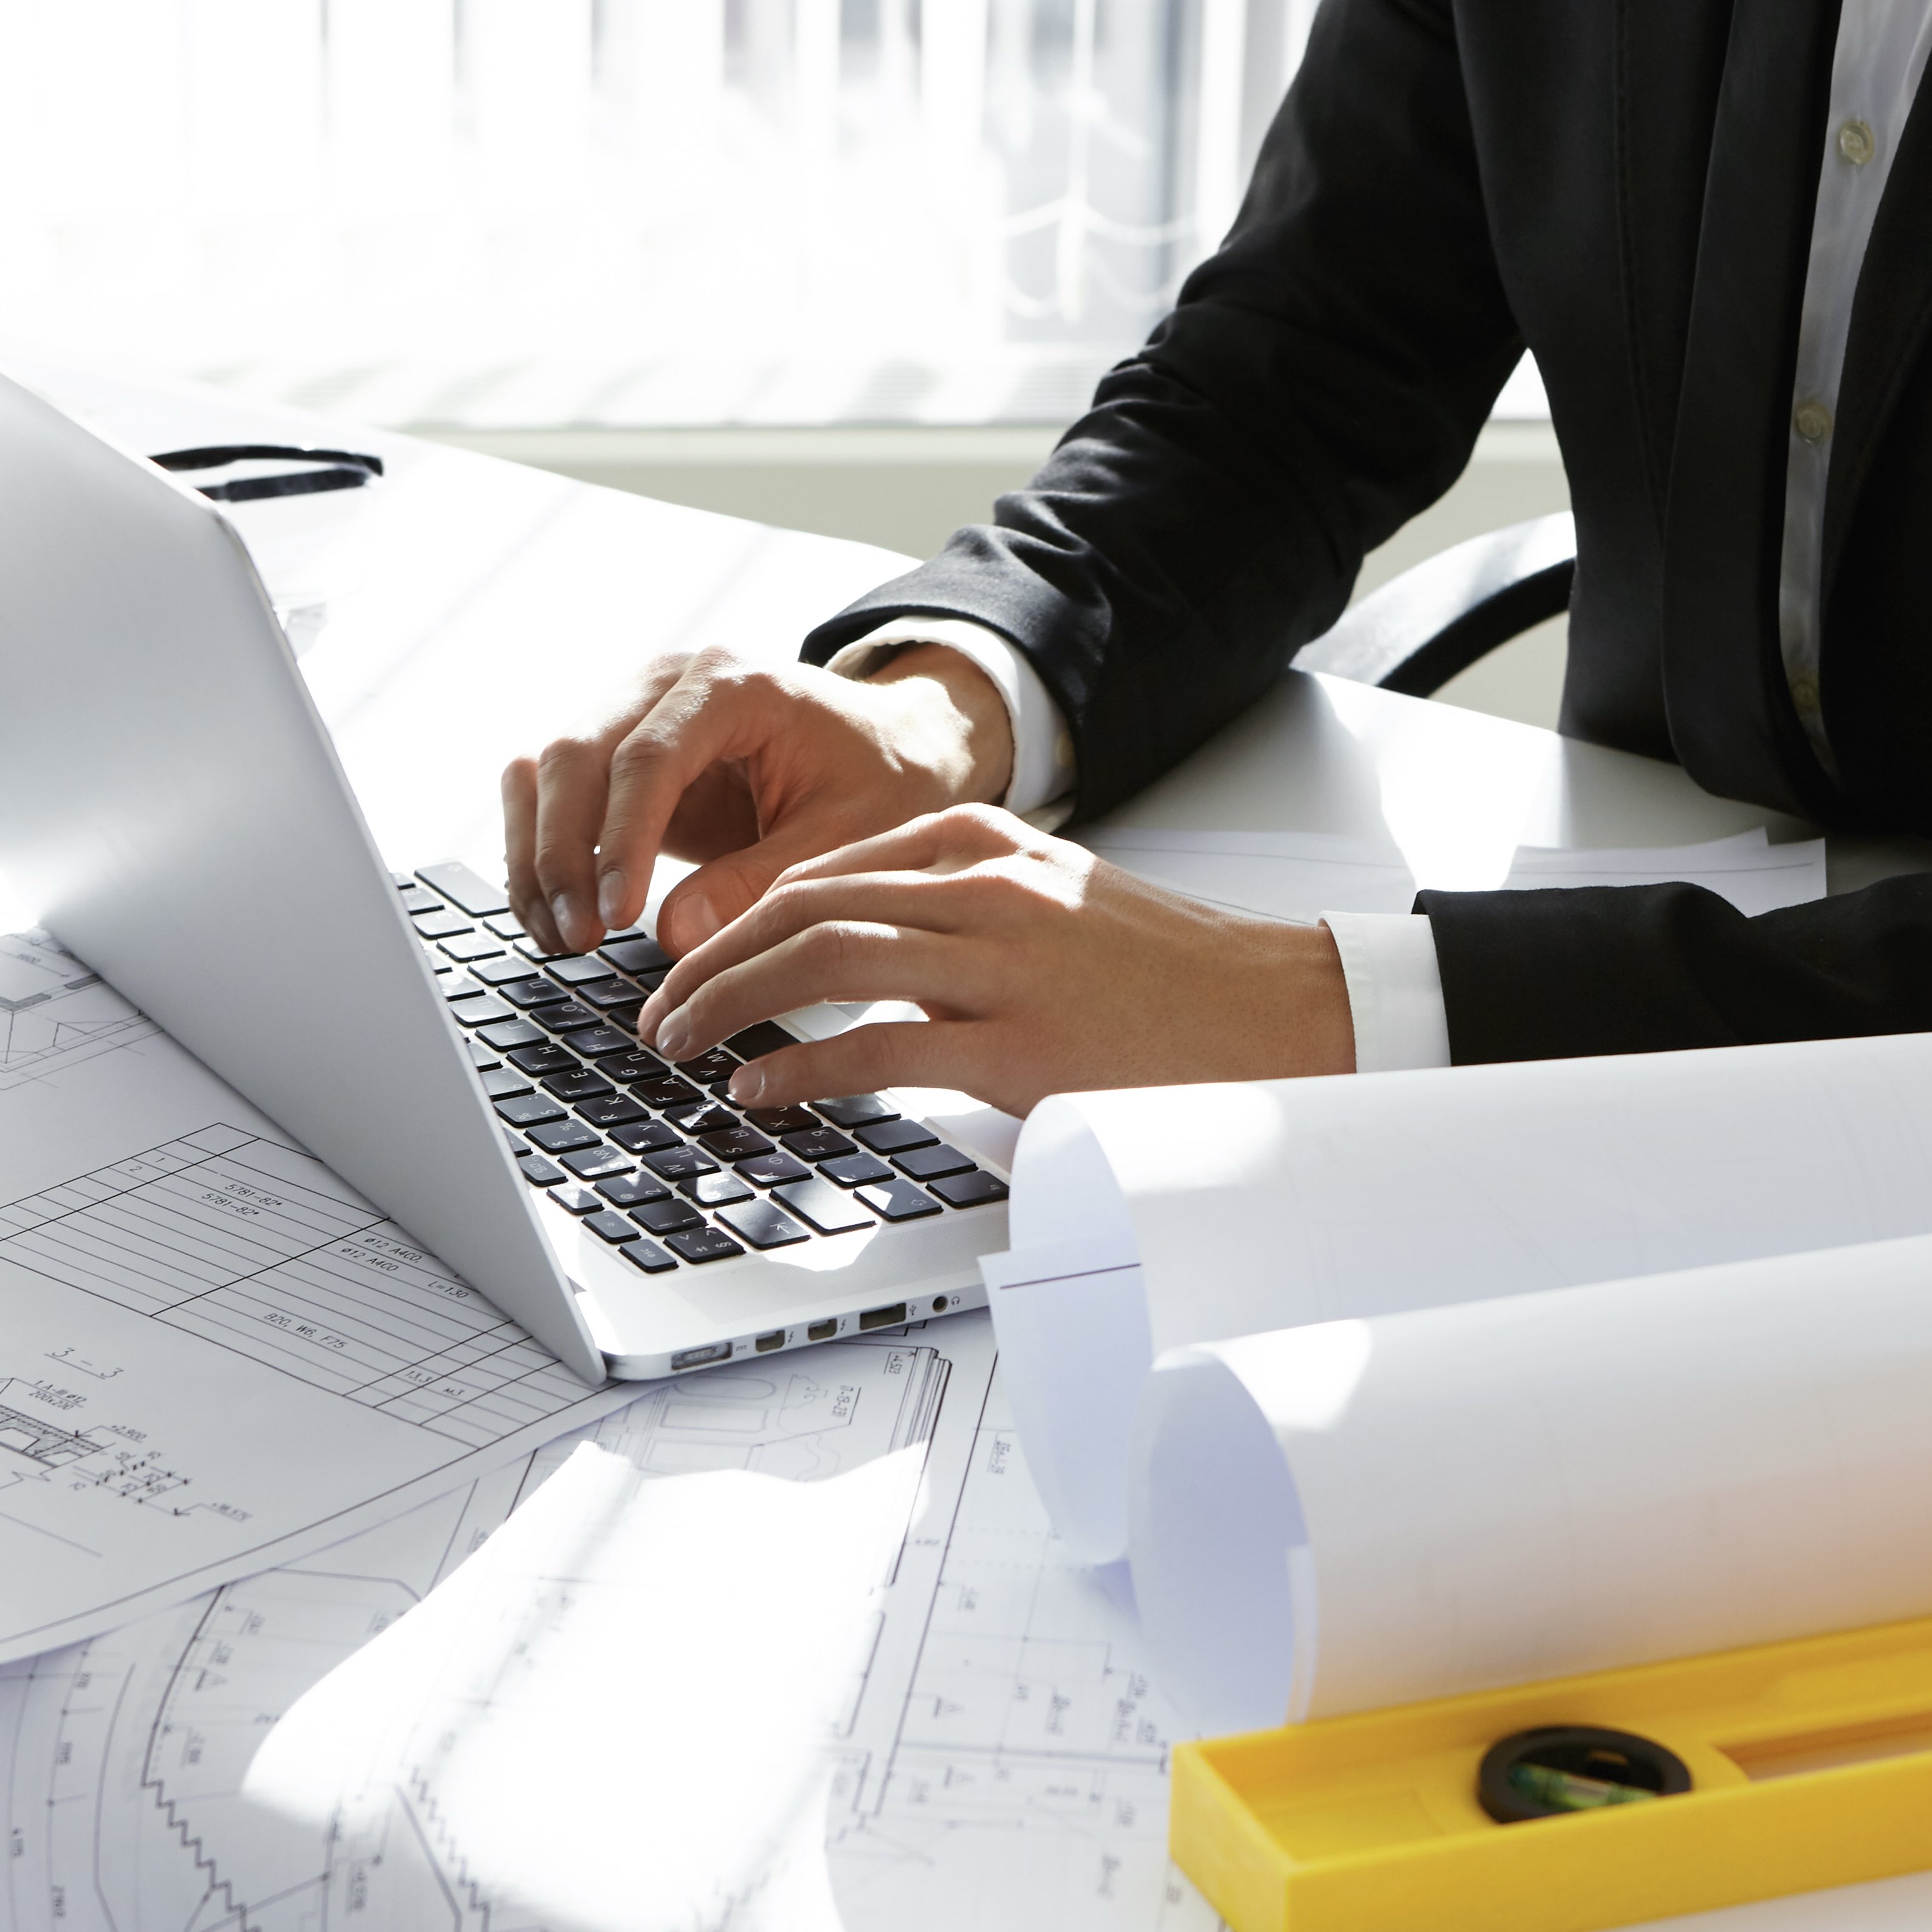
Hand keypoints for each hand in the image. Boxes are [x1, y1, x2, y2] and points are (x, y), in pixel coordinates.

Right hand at [501, 645, 1013, 959]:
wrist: (890, 749)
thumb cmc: (879, 782)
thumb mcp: (846, 839)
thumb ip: (762, 883)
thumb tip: (674, 936)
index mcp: (733, 684)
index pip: (649, 758)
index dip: (620, 842)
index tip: (614, 918)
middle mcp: (667, 684)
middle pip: (575, 756)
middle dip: (562, 854)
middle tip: (577, 940)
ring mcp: (633, 712)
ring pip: (544, 772)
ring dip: (537, 858)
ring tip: (561, 940)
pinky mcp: (616, 755)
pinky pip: (550, 797)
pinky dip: (540, 857)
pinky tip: (557, 920)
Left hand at [637, 805, 1357, 1114]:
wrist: (1273, 1011)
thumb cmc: (1165, 975)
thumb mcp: (1051, 906)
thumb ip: (957, 913)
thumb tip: (852, 955)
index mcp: (988, 845)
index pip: (823, 868)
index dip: (738, 916)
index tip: (693, 958)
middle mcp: (988, 888)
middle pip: (804, 906)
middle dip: (711, 959)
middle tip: (658, 1008)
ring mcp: (1004, 964)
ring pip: (824, 960)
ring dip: (731, 1003)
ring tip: (680, 1043)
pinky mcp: (1021, 1045)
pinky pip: (879, 1047)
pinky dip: (802, 1065)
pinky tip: (760, 1086)